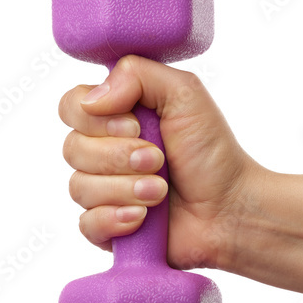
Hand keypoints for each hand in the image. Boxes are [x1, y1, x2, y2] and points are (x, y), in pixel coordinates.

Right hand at [58, 55, 262, 269]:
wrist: (231, 207)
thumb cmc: (212, 151)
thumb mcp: (184, 94)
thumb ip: (136, 74)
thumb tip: (91, 99)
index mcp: (115, 116)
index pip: (71, 106)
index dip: (95, 119)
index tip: (135, 126)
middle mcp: (103, 152)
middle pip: (72, 148)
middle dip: (119, 156)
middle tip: (158, 161)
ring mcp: (103, 191)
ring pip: (79, 187)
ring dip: (125, 189)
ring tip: (161, 192)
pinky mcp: (107, 227)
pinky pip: (86, 224)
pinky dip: (115, 219)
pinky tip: (143, 218)